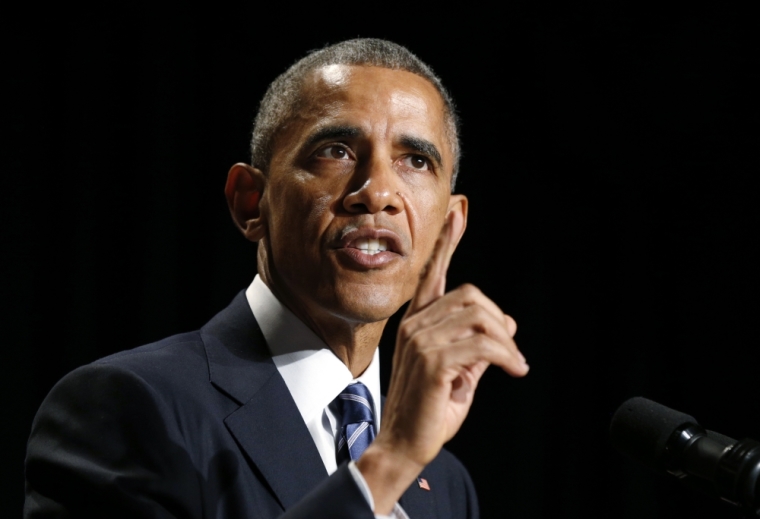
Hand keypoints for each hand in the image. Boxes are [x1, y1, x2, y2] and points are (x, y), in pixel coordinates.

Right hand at [357, 209, 528, 512]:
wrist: (403, 445)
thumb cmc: (428, 411)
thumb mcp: (459, 373)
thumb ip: (479, 345)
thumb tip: (507, 322)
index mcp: (417, 323)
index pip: (433, 274)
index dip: (448, 243)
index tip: (459, 213)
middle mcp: (415, 325)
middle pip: (471, 297)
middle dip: (499, 322)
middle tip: (513, 353)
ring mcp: (421, 341)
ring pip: (480, 318)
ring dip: (506, 342)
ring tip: (515, 364)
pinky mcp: (433, 360)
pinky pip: (482, 344)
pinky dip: (507, 356)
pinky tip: (514, 369)